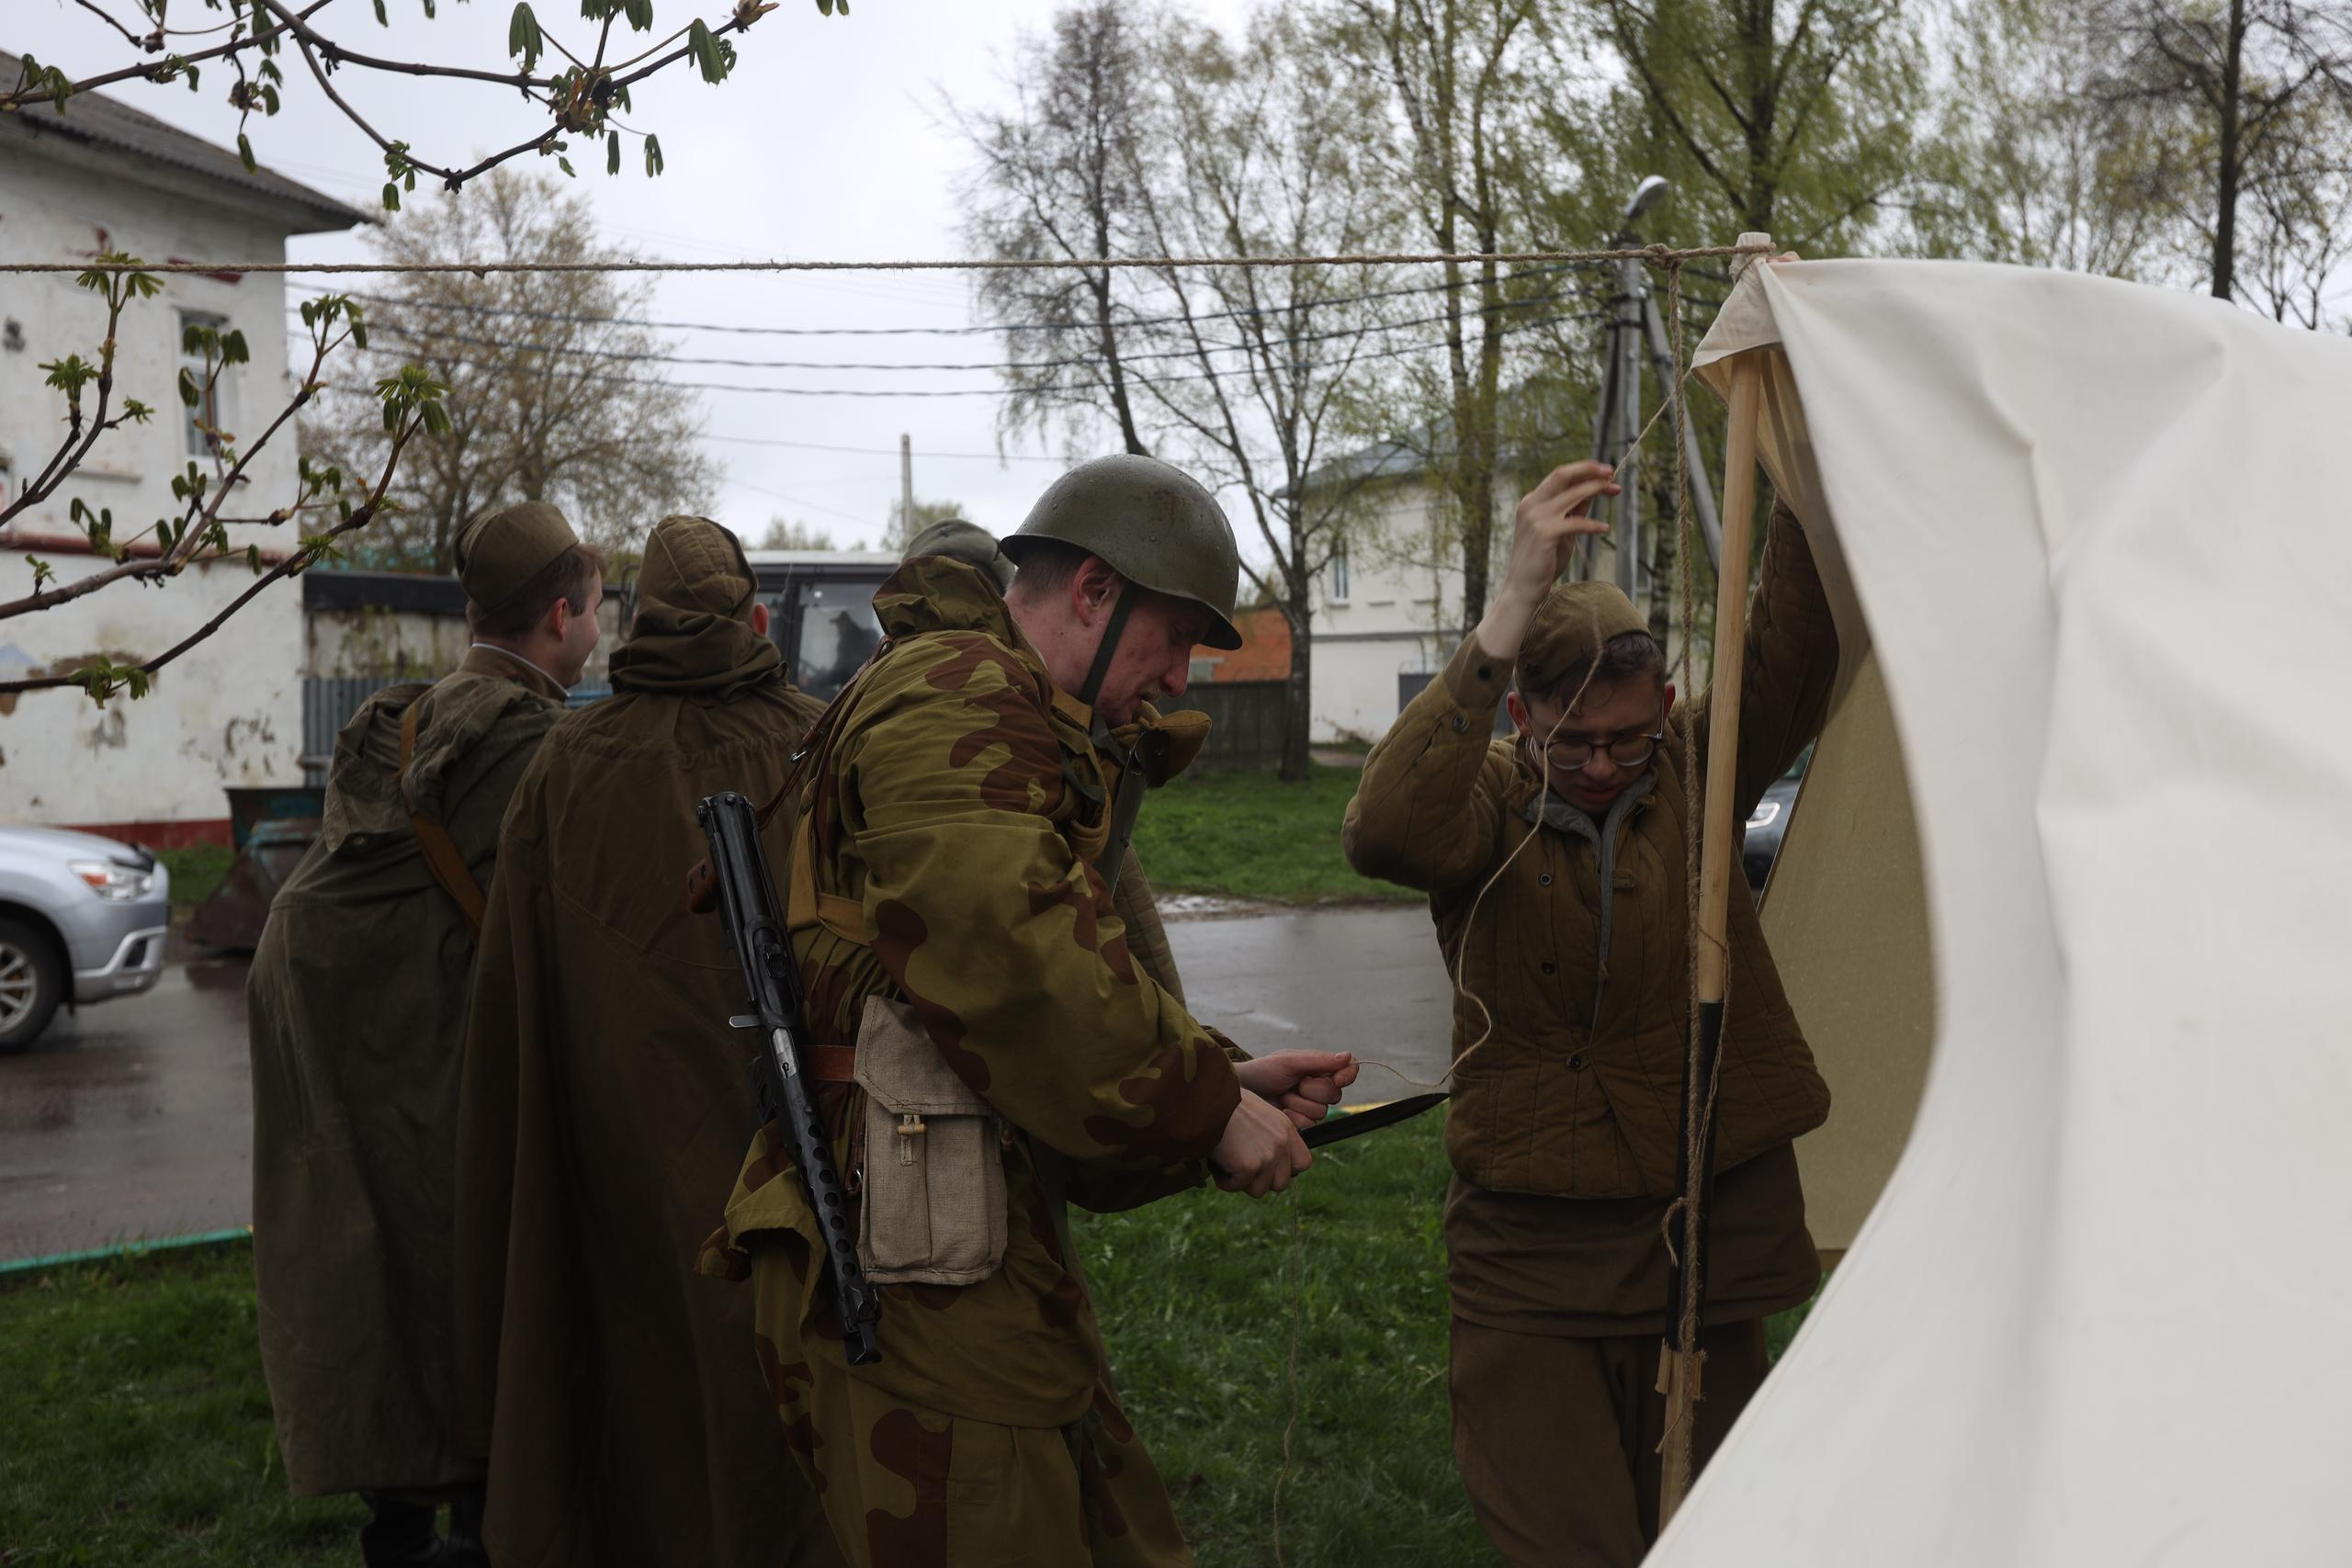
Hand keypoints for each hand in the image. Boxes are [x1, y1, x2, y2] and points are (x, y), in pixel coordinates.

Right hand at [1210, 1089, 1311, 1197]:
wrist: (1207, 1100)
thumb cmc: (1226, 1105)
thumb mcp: (1259, 1115)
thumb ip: (1271, 1137)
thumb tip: (1269, 1164)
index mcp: (1286, 1129)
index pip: (1303, 1163)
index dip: (1286, 1171)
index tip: (1269, 1168)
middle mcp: (1281, 1143)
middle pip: (1281, 1183)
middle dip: (1260, 1181)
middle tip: (1242, 1168)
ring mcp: (1267, 1156)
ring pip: (1259, 1190)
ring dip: (1241, 1182)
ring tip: (1228, 1164)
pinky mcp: (1249, 1166)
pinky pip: (1237, 1187)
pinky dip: (1224, 1180)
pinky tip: (1217, 1164)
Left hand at [1234, 1050, 1359, 1129]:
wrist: (1241, 1091)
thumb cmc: (1262, 1071)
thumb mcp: (1289, 1061)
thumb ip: (1319, 1060)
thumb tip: (1348, 1056)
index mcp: (1318, 1067)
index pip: (1347, 1070)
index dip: (1347, 1076)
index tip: (1337, 1080)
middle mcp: (1317, 1086)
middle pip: (1335, 1094)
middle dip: (1311, 1090)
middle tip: (1293, 1083)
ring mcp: (1309, 1105)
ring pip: (1322, 1111)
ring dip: (1299, 1103)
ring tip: (1282, 1095)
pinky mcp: (1301, 1121)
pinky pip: (1310, 1123)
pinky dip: (1294, 1117)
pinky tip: (1281, 1110)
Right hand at [1474, 461, 1619, 661]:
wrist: (1522, 590)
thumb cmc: (1541, 563)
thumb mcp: (1559, 532)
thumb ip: (1572, 512)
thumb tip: (1592, 492)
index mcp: (1531, 502)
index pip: (1559, 477)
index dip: (1584, 472)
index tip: (1606, 474)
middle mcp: (1531, 505)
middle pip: (1562, 475)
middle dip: (1588, 469)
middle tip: (1611, 471)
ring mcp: (1536, 518)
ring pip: (1572, 494)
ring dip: (1595, 489)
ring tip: (1614, 491)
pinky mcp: (1545, 533)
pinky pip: (1577, 522)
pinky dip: (1593, 524)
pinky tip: (1604, 529)